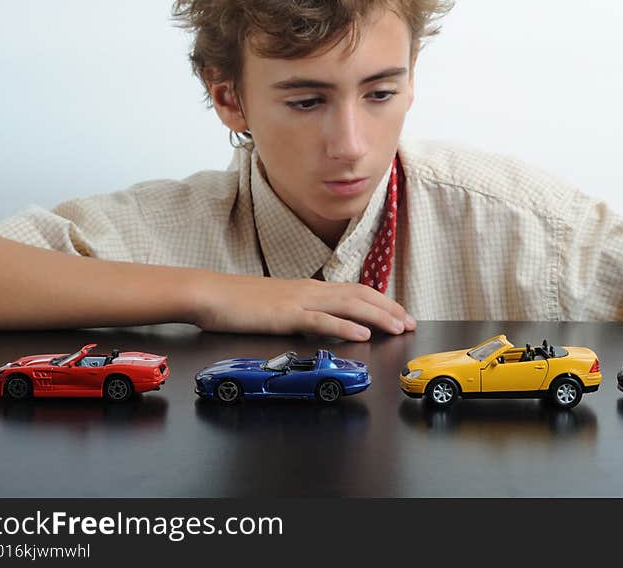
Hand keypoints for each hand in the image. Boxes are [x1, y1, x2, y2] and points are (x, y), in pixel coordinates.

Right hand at [188, 272, 415, 340]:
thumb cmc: (240, 302)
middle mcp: (310, 290)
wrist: (212, 294)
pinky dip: (345, 326)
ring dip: (377, 316)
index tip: (400, 314)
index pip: (354, 291)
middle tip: (411, 322)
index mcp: (309, 288)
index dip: (381, 302)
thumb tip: (322, 324)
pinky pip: (321, 320)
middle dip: (389, 309)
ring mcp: (299, 300)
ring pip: (348, 304)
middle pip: (360, 295)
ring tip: (398, 327)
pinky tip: (362, 333)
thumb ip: (302, 314)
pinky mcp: (286, 314)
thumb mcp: (279, 306)